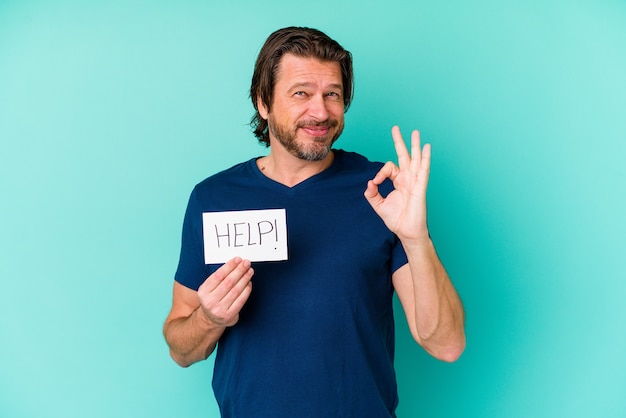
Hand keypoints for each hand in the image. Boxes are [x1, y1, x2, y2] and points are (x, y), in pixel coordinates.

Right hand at [197, 257, 253, 327]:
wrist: (210, 319)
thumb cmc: (212, 299)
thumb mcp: (208, 289)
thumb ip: (218, 278)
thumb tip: (234, 264)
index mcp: (203, 292)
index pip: (218, 276)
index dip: (229, 266)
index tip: (237, 259)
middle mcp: (210, 301)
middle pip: (228, 282)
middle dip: (239, 270)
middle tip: (246, 263)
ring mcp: (220, 309)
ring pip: (236, 290)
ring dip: (245, 279)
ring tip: (249, 271)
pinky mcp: (229, 315)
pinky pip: (241, 300)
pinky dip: (246, 290)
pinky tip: (249, 283)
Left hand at [364, 126, 430, 241]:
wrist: (407, 232)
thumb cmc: (397, 220)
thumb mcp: (379, 205)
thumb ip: (372, 194)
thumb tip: (369, 183)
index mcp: (398, 182)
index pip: (389, 168)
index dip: (380, 173)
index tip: (376, 182)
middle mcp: (408, 179)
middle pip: (404, 156)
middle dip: (400, 141)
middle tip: (396, 128)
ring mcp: (415, 181)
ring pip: (415, 159)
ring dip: (415, 145)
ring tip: (416, 132)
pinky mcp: (420, 187)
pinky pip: (423, 170)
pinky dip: (425, 158)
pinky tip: (427, 147)